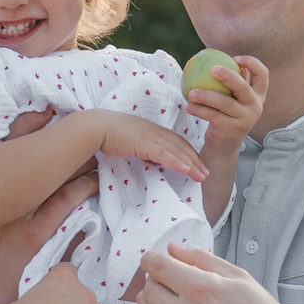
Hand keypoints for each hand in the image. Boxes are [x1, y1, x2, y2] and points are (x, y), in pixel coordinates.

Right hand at [90, 111, 206, 181]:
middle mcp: (156, 132)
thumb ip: (145, 150)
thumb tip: (153, 162)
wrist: (96, 127)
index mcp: (153, 131)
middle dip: (196, 161)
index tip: (198, 165)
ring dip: (191, 164)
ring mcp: (150, 137)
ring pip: (176, 151)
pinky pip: (164, 154)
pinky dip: (176, 162)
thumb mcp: (132, 143)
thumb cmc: (110, 135)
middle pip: (181, 147)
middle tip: (206, 173)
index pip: (177, 142)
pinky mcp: (143, 144)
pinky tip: (186, 170)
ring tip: (202, 176)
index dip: (189, 154)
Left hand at [184, 54, 266, 144]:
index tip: (235, 58)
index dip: (252, 63)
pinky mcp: (233, 130)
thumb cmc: (225, 114)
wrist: (224, 145)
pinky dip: (199, 110)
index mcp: (258, 95)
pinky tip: (188, 106)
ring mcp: (246, 119)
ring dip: (206, 95)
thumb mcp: (232, 98)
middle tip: (213, 69)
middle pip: (244, 87)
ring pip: (225, 103)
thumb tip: (213, 55)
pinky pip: (213, 115)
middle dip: (229, 76)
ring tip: (191, 92)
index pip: (263, 74)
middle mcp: (256, 106)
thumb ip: (229, 81)